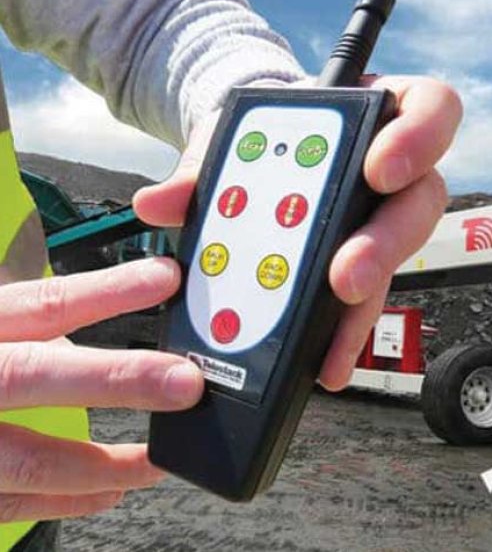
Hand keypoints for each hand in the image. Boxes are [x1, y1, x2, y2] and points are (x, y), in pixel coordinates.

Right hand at [0, 259, 203, 521]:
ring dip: (107, 464)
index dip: (105, 291)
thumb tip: (108, 308)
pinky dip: (69, 500)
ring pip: (29, 458)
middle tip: (184, 383)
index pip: (38, 304)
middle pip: (34, 375)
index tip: (164, 278)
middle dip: (117, 379)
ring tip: (161, 459)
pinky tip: (110, 492)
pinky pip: (13, 504)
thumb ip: (25, 320)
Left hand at [134, 76, 461, 389]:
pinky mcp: (365, 265)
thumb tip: (162, 202)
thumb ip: (203, 163)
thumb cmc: (264, 136)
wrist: (255, 158)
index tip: (378, 171)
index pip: (431, 109)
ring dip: (362, 302)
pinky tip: (323, 357)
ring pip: (397, 262)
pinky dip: (340, 331)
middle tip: (346, 274)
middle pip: (421, 201)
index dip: (417, 139)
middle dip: (385, 243)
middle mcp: (396, 169)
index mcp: (377, 114)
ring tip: (328, 338)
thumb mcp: (232, 134)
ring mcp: (383, 220)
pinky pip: (363, 301)